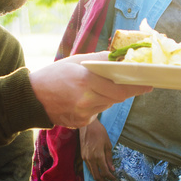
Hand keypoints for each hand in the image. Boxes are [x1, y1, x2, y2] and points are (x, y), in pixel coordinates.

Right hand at [30, 52, 150, 128]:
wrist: (31, 98)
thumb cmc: (54, 75)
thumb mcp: (76, 61)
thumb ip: (101, 60)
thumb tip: (122, 57)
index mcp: (86, 81)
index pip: (120, 88)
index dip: (136, 87)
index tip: (149, 84)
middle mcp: (87, 100)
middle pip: (117, 98)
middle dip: (123, 90)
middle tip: (129, 82)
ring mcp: (84, 114)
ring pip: (107, 105)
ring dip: (107, 96)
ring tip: (93, 88)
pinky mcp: (81, 123)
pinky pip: (97, 113)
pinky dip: (96, 105)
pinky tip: (82, 99)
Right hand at [80, 120, 114, 180]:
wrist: (87, 125)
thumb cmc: (99, 132)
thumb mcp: (108, 144)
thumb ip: (109, 158)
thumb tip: (112, 169)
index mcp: (98, 156)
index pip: (105, 172)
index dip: (110, 177)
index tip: (115, 179)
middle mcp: (90, 159)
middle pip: (96, 176)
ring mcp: (85, 158)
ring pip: (91, 172)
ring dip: (98, 177)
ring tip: (105, 179)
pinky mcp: (82, 156)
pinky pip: (88, 167)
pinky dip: (94, 171)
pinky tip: (99, 171)